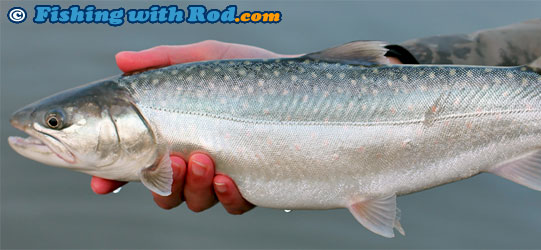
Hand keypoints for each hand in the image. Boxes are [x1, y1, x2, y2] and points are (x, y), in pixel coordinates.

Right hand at [91, 40, 280, 213]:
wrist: (299, 86)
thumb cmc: (248, 72)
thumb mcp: (205, 59)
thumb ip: (163, 59)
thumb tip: (121, 60)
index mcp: (175, 137)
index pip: (136, 164)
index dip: (114, 178)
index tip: (102, 184)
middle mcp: (193, 162)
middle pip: (162, 191)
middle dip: (161, 182)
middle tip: (174, 158)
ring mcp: (221, 176)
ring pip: (193, 201)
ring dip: (192, 187)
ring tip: (203, 160)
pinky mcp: (251, 187)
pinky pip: (232, 206)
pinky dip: (226, 197)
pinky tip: (228, 179)